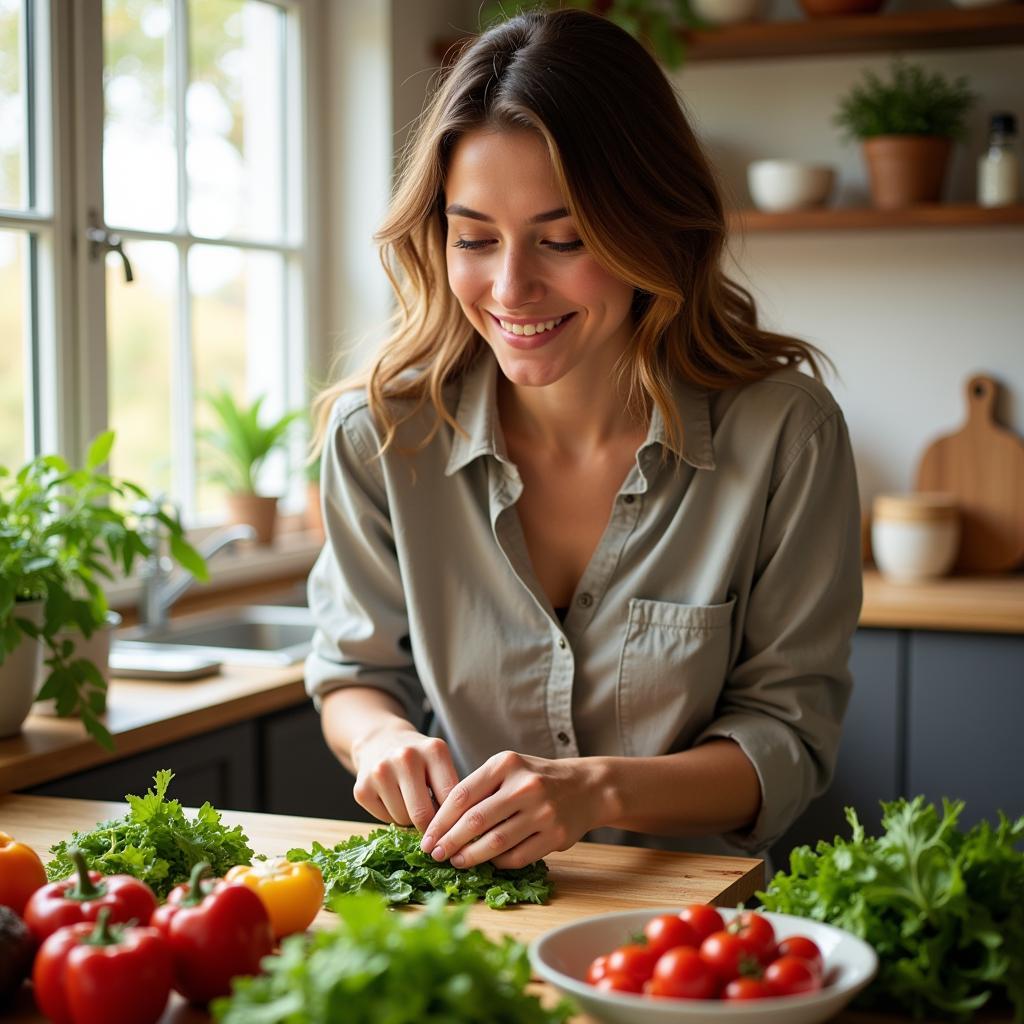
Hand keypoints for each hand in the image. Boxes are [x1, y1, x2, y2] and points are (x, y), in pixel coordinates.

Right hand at [351, 725, 460, 832]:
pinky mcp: (361, 788)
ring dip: (409, 819)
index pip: (449, 797)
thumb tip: (452, 831)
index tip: (453, 829)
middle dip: (429, 827)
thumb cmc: (419, 759)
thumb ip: (449, 791)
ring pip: (403, 819)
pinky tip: (392, 799)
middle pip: (423, 814)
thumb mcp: (440, 763)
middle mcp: (405, 757)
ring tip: (409, 801)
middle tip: (432, 827)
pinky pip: (384, 819)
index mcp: (433, 750)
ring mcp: (380, 772)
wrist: (381, 740)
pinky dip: (392, 817)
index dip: (453, 819)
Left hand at [420, 751, 608, 869]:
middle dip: (450, 842)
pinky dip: (498, 863)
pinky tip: (488, 862)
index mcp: (506, 764)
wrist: (587, 786)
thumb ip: (480, 788)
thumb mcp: (509, 769)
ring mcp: (542, 811)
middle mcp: (524, 785)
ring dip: (471, 857)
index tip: (426, 838)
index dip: (440, 820)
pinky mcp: (555, 835)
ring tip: (457, 862)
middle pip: (475, 821)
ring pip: (495, 842)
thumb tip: (441, 822)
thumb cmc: (536, 778)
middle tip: (435, 855)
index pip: (462, 794)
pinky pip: (517, 856)